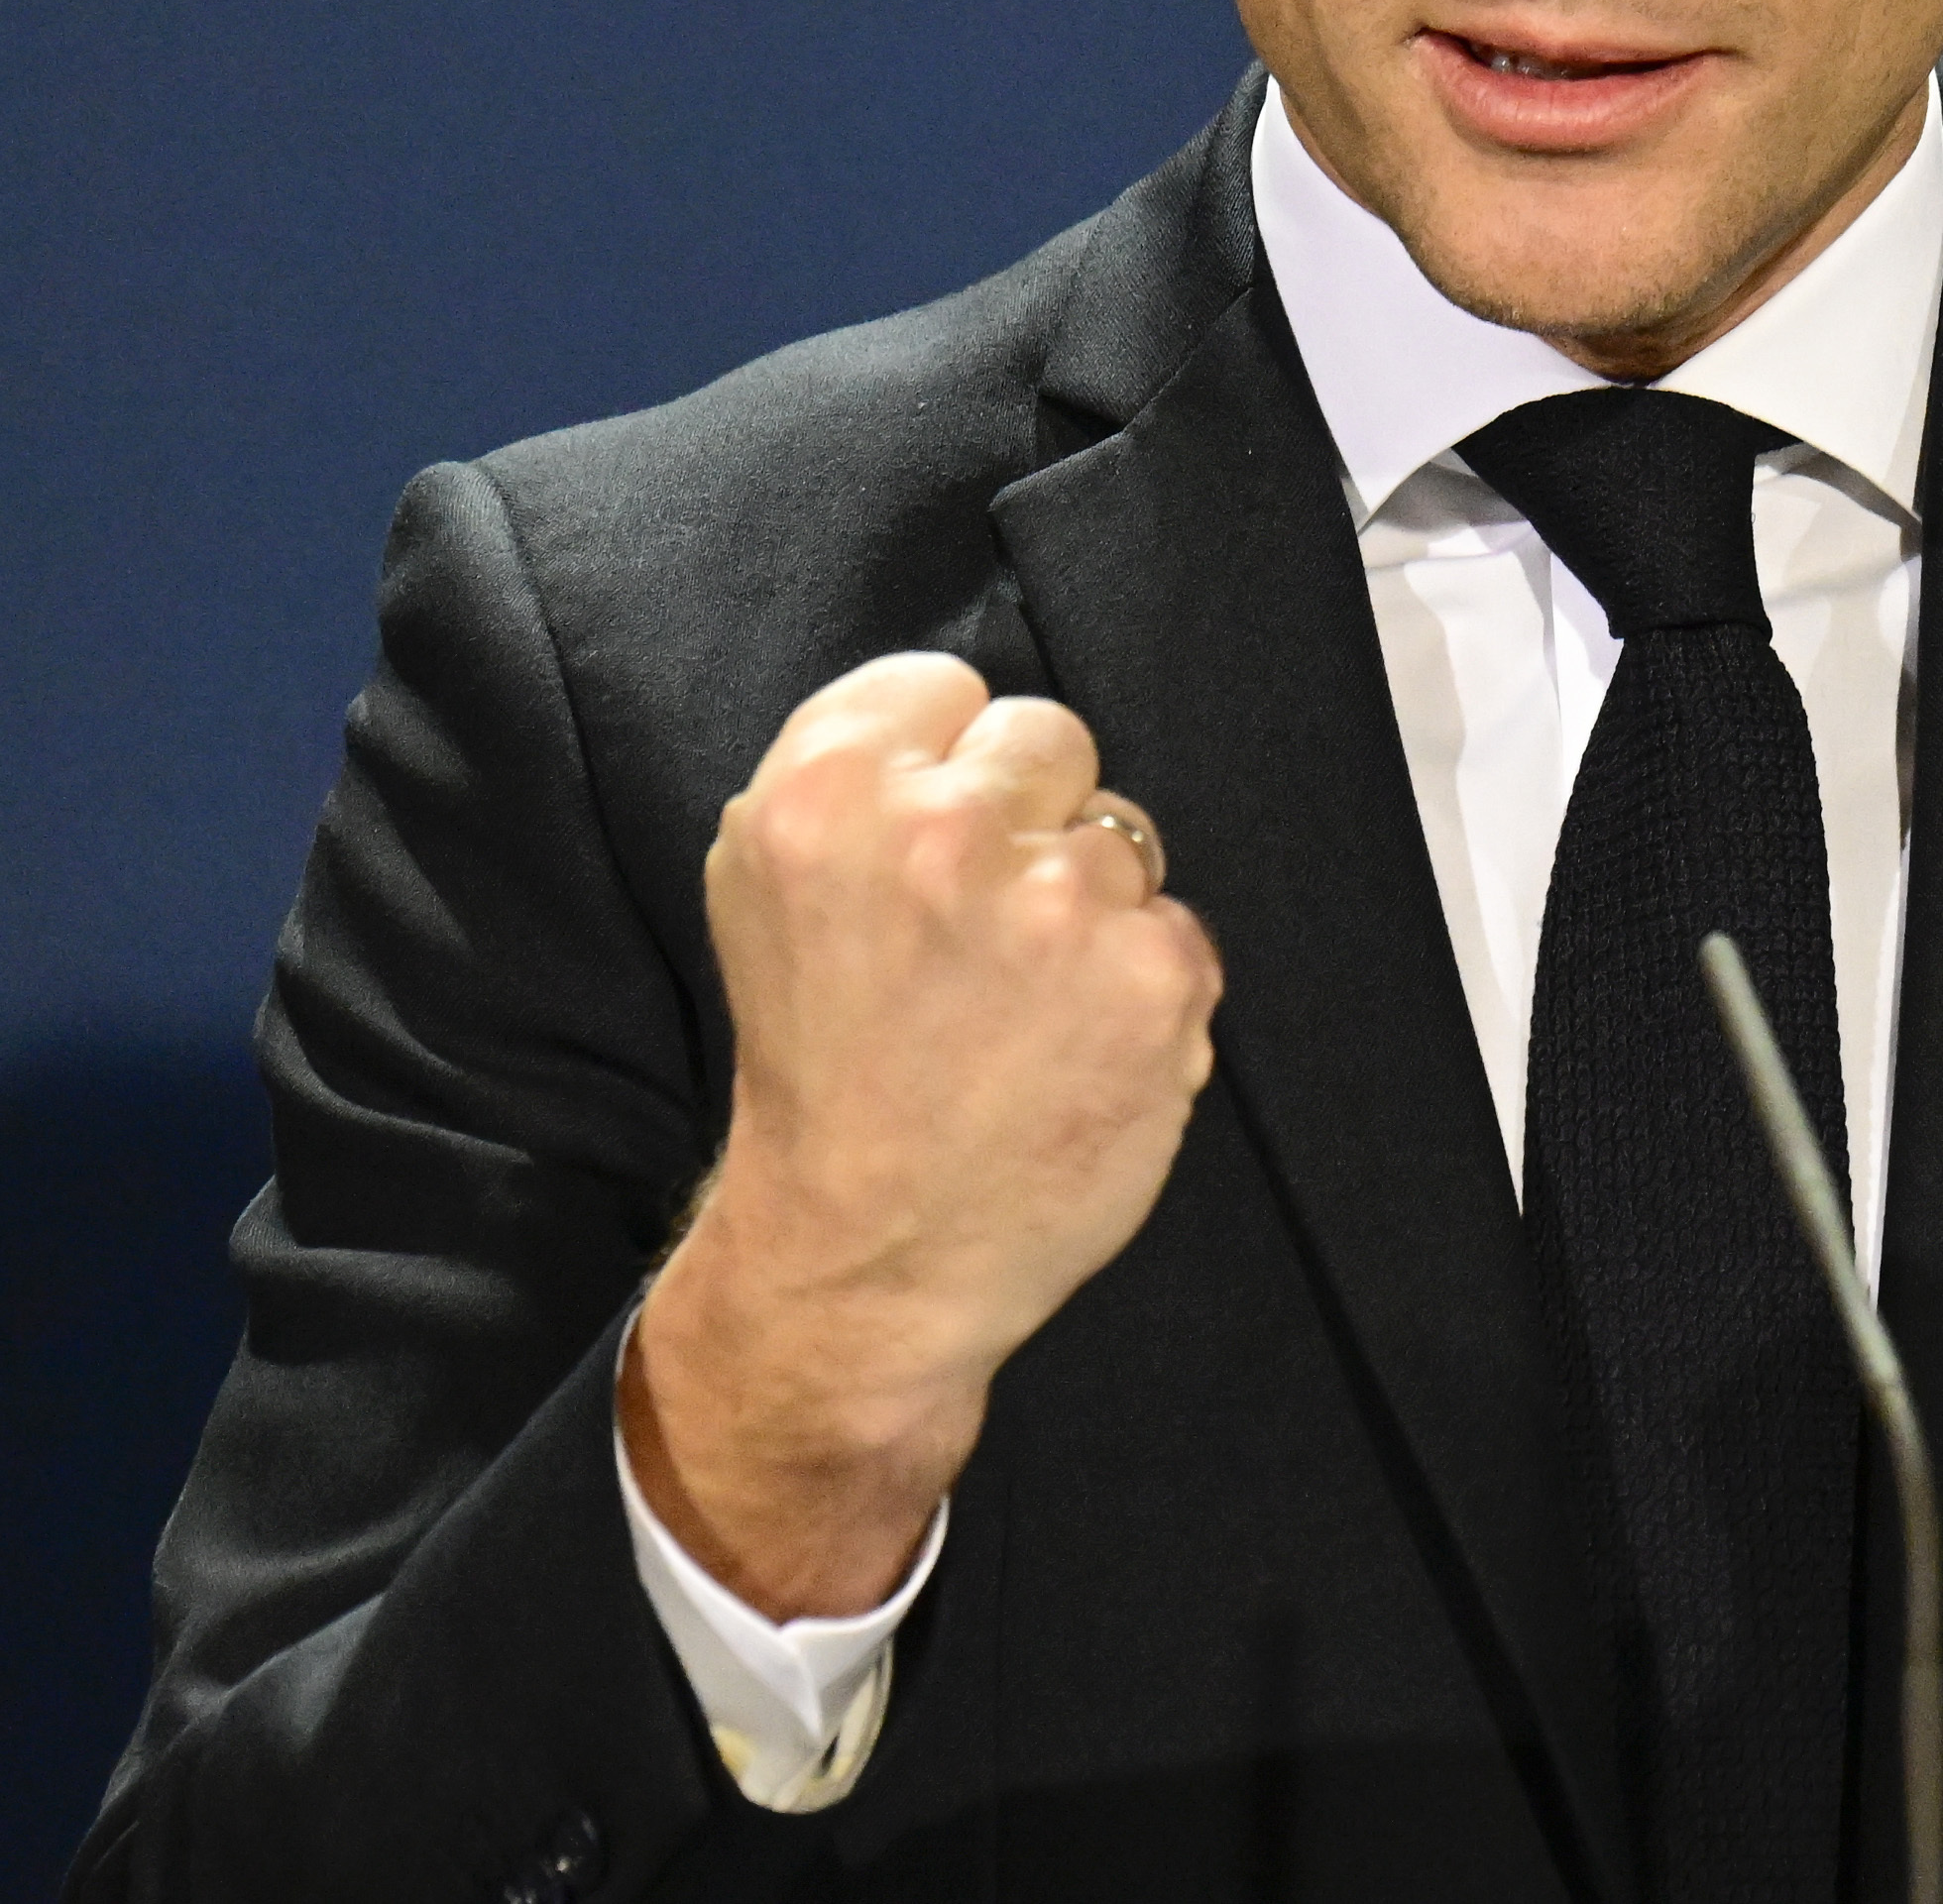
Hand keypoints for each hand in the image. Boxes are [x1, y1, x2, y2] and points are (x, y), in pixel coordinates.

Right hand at [624, 652, 1222, 1617]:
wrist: (864, 1256)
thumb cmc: (821, 1069)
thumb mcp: (765, 889)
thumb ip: (852, 778)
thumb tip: (956, 717)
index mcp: (827, 788)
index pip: (948, 686)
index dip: (944, 766)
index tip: (929, 841)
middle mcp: (944, 829)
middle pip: (1050, 738)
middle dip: (1028, 817)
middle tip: (980, 932)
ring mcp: (1060, 903)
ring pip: (1123, 835)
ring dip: (1088, 910)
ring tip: (1021, 1005)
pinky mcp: (1156, 977)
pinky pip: (1177, 928)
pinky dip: (1140, 988)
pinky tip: (1075, 1050)